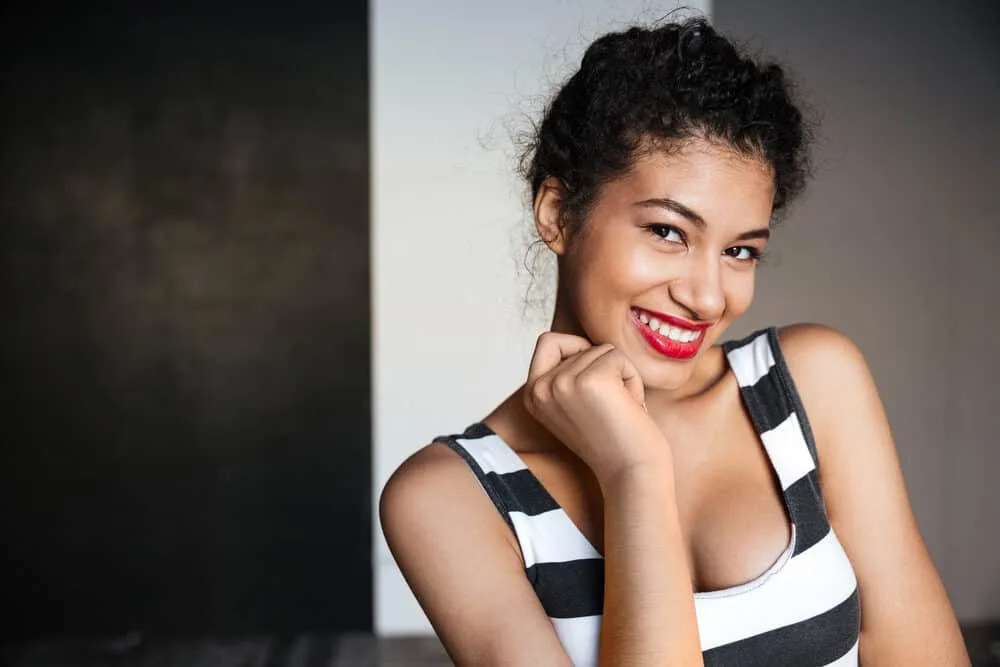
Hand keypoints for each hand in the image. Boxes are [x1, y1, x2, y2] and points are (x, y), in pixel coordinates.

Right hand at [524, 332, 671, 484]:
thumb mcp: (574, 403)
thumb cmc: (612, 439)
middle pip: (581, 344)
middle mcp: (540, 388)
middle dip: (605, 370)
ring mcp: (562, 383)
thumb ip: (566, 374)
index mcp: (531, 395)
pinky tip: (630, 408)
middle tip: (609, 407)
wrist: (631, 473)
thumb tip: (584, 340)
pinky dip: (633, 379)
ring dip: (621, 377)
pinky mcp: (591, 381)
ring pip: (603, 350)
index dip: (576, 350)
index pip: (548, 341)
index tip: (593, 383)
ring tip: (619, 410)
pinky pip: (620, 358)